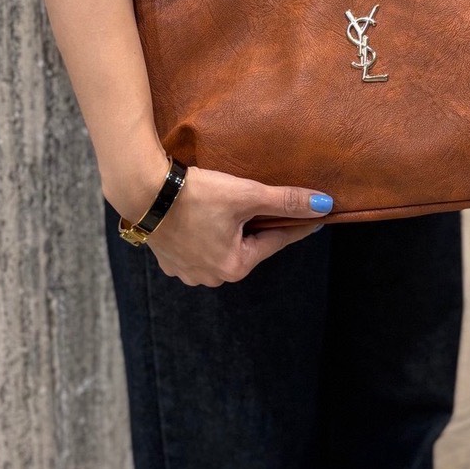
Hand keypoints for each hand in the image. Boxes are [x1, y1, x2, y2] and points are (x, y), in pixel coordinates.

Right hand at [131, 165, 332, 286]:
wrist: (145, 191)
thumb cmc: (198, 194)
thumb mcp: (247, 195)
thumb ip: (286, 201)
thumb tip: (324, 205)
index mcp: (234, 266)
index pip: (276, 241)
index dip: (297, 225)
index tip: (316, 218)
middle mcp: (211, 277)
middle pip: (249, 246)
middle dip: (259, 227)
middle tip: (271, 209)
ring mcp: (187, 271)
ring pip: (223, 247)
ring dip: (232, 231)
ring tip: (237, 211)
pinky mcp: (169, 259)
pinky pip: (199, 247)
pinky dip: (207, 233)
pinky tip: (208, 217)